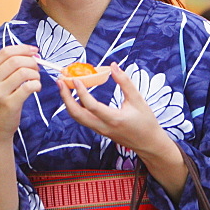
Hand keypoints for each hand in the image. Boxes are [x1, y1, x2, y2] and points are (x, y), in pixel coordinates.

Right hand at [0, 45, 41, 139]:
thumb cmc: (1, 100)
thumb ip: (9, 66)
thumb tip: (32, 52)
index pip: (5, 52)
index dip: (22, 48)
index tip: (34, 51)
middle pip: (15, 60)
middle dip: (31, 61)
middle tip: (37, 68)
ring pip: (23, 72)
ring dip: (35, 74)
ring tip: (36, 79)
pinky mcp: (9, 104)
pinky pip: (28, 87)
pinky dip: (36, 84)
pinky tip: (36, 88)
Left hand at [56, 63, 172, 158]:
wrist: (148, 144)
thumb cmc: (146, 122)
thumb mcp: (138, 100)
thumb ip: (125, 82)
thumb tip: (113, 66)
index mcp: (114, 119)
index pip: (92, 106)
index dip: (82, 92)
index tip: (76, 79)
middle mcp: (103, 127)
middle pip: (77, 115)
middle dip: (65, 98)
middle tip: (60, 82)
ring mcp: (99, 130)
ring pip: (77, 118)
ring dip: (68, 102)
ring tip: (64, 86)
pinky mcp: (99, 130)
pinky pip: (82, 119)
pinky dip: (75, 107)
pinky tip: (75, 96)